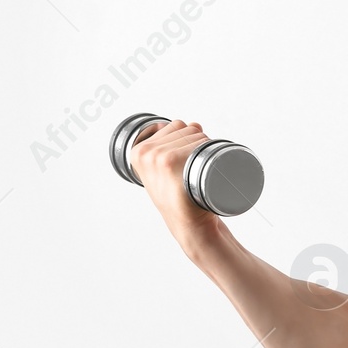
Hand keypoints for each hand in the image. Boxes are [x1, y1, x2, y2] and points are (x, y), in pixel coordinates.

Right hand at [127, 120, 226, 252]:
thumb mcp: (161, 172)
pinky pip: (199, 142)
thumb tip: (188, 124)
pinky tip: (203, 167)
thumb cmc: (179, 196)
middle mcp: (146, 152)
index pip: (175, 125)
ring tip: (198, 169)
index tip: (186, 160)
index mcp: (138, 151)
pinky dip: (209, 150)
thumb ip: (164, 148)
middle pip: (185, 127)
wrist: (189, 223)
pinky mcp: (171, 162)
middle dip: (197, 141)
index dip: (187, 138)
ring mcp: (158, 157)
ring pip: (195, 134)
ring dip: (205, 145)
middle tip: (195, 167)